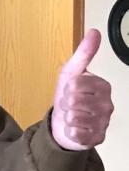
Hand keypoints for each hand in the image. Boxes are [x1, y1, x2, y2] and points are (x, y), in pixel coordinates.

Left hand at [51, 29, 113, 150]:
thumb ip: (84, 53)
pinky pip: (76, 133)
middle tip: (70, 104)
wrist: (64, 123)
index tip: (71, 89)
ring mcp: (104, 123)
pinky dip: (69, 131)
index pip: (76, 83)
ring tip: (72, 115)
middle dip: (65, 103)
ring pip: (74, 117)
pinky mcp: (97, 139)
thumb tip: (94, 32)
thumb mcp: (71, 72)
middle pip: (73, 100)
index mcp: (103, 86)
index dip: (67, 87)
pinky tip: (74, 128)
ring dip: (66, 117)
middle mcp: (108, 104)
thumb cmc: (68, 96)